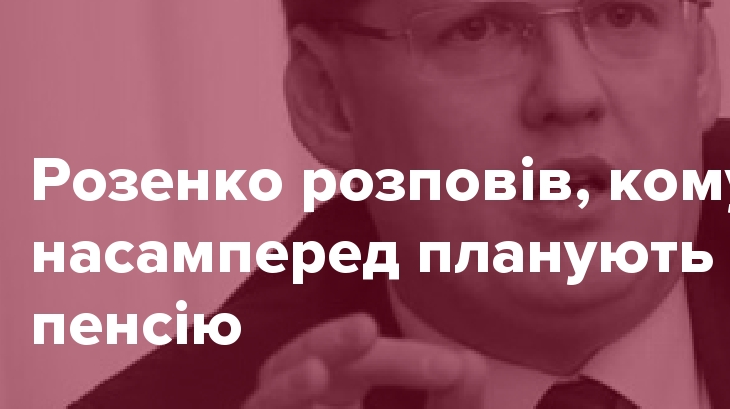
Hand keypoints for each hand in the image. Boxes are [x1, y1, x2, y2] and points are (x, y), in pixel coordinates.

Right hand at [242, 313, 485, 408]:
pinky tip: (308, 405)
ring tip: (314, 372)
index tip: (454, 366)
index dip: (400, 356)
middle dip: (328, 344)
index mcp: (334, 399)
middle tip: (367, 328)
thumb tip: (469, 364)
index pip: (359, 363)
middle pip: (298, 365)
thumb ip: (452, 408)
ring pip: (260, 406)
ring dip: (283, 390)